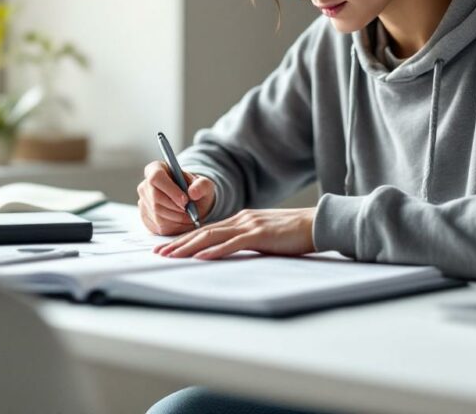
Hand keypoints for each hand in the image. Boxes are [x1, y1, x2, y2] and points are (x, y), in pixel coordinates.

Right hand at [137, 160, 215, 235]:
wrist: (191, 204)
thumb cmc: (196, 190)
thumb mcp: (204, 184)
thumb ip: (202, 186)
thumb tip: (193, 193)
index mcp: (156, 169)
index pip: (156, 177)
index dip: (170, 190)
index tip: (185, 200)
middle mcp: (145, 185)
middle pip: (156, 198)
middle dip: (176, 208)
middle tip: (191, 212)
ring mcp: (143, 202)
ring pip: (157, 214)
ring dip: (177, 218)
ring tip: (189, 216)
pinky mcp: (145, 218)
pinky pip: (158, 226)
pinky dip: (174, 226)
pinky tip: (182, 221)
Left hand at [153, 207, 316, 259]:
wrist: (316, 224)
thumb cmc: (294, 233)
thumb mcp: (265, 235)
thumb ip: (247, 240)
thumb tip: (230, 252)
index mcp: (241, 220)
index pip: (207, 229)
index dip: (185, 239)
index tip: (168, 248)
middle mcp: (241, 220)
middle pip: (202, 231)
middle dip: (178, 243)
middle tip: (158, 253)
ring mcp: (249, 225)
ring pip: (211, 235)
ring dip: (188, 246)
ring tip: (171, 256)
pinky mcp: (260, 235)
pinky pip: (232, 243)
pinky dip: (214, 250)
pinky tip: (201, 256)